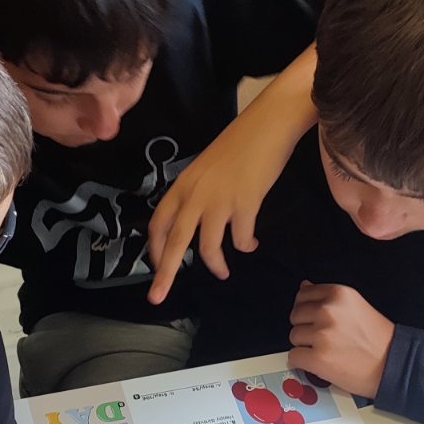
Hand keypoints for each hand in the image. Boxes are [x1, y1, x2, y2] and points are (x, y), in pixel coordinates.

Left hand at [146, 48, 319, 303]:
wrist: (268, 125)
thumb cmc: (239, 144)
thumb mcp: (205, 169)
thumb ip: (195, 194)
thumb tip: (193, 222)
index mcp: (182, 186)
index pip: (158, 224)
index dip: (155, 250)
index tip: (156, 268)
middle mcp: (195, 196)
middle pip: (173, 244)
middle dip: (165, 275)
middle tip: (156, 298)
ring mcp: (219, 201)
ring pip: (208, 249)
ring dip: (216, 266)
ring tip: (223, 273)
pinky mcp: (245, 205)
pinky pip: (241, 240)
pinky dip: (246, 245)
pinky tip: (252, 243)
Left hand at [287, 282, 396, 399]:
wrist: (393, 364)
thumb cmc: (377, 338)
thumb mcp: (355, 306)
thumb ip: (328, 297)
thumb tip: (304, 286)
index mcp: (339, 294)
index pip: (303, 295)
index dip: (307, 310)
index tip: (317, 320)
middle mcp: (328, 310)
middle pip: (295, 316)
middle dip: (305, 327)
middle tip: (325, 338)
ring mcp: (322, 334)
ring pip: (293, 337)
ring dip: (305, 346)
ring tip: (327, 351)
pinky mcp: (318, 358)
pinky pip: (294, 357)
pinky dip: (303, 362)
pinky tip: (320, 363)